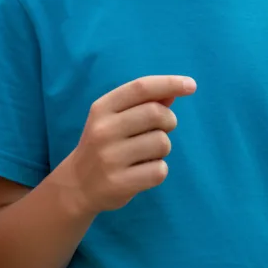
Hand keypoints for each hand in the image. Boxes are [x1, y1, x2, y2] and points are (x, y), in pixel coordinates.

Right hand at [55, 75, 196, 216]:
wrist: (77, 185)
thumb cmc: (105, 145)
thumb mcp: (115, 119)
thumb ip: (143, 103)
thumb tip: (173, 91)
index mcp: (102, 108)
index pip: (141, 87)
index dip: (169, 83)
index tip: (191, 85)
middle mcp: (103, 130)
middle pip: (156, 113)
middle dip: (169, 121)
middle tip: (162, 129)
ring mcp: (110, 158)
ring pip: (162, 143)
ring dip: (163, 148)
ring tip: (146, 154)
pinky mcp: (119, 183)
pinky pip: (160, 170)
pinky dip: (159, 170)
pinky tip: (142, 172)